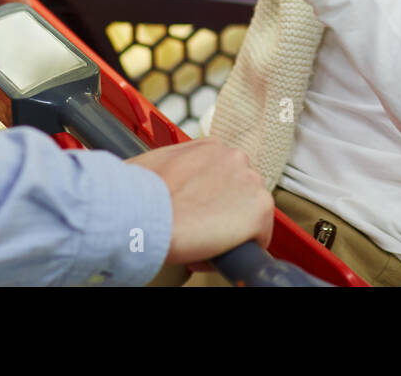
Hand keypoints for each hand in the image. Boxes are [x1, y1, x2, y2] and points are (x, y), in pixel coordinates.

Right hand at [127, 138, 274, 265]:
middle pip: (242, 191)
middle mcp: (235, 158)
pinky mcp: (260, 209)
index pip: (226, 174)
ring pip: (252, 213)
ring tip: (207, 241)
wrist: (145, 215)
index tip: (200, 211)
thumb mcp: (154, 165)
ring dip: (234, 229)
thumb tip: (168, 184)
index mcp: (211, 147)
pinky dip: (241, 250)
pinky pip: (259, 237)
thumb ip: (174, 167)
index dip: (213, 197)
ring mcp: (251, 182)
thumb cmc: (140, 195)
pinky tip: (217, 253)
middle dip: (226, 210)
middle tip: (201, 227)